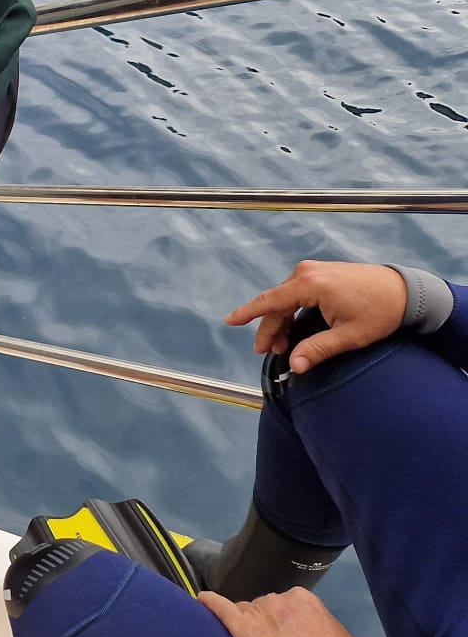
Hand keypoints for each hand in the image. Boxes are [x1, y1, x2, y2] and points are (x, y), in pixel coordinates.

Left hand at [200, 588, 369, 636]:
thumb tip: (308, 627)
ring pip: (245, 613)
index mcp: (303, 598)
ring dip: (249, 627)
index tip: (283, 633)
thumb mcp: (334, 634)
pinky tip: (202, 601)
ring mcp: (261, 612)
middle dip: (265, 623)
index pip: (281, 603)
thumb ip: (314, 621)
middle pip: (262, 608)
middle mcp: (279, 599)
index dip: (280, 620)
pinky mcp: (244, 627)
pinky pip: (220, 608)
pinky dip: (210, 604)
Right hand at [226, 260, 407, 373]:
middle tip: (266, 351)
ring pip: (286, 298)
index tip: (229, 320)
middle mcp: (307, 273)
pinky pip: (296, 292)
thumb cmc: (381, 312)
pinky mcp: (321, 273)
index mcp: (310, 285)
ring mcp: (314, 270)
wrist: (407, 291)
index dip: (248, 312)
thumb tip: (294, 366)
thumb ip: (318, 349)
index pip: (271, 301)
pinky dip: (291, 310)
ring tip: (282, 344)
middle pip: (277, 302)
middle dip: (270, 328)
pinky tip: (294, 326)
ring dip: (282, 320)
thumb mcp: (349, 336)